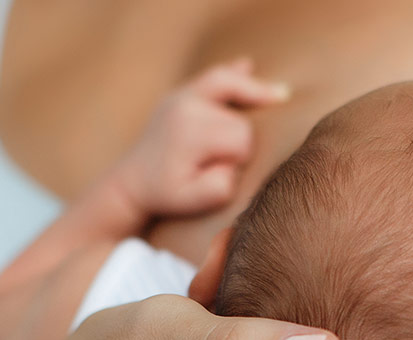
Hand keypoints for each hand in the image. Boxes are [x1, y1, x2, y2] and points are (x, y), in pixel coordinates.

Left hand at [111, 58, 289, 216]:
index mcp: (190, 132)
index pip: (242, 138)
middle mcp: (186, 106)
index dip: (241, 158)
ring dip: (252, 95)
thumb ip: (219, 187)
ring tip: (281, 95)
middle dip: (241, 139)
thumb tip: (232, 162)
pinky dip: (233, 73)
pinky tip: (248, 65)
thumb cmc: (166, 194)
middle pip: (240, 117)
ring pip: (232, 87)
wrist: (132, 183)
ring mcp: (181, 96)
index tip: (222, 172)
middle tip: (218, 161)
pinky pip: (212, 76)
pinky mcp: (180, 94)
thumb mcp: (192, 201)